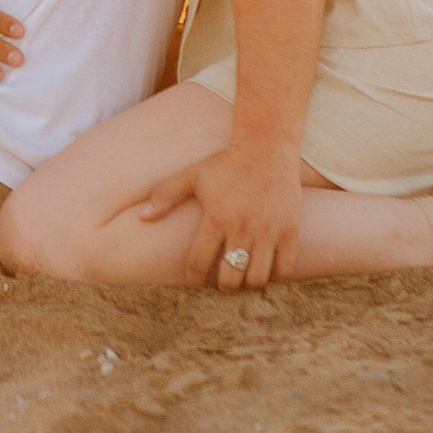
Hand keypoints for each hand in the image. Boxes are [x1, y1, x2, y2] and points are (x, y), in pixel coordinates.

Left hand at [139, 143, 302, 289]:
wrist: (266, 147)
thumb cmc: (226, 163)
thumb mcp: (193, 175)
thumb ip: (166, 195)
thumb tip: (143, 217)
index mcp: (215, 218)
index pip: (198, 263)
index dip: (192, 280)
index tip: (192, 284)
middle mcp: (241, 228)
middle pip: (230, 277)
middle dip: (223, 285)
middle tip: (222, 280)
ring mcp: (268, 231)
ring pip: (256, 278)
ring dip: (247, 283)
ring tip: (243, 277)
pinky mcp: (289, 230)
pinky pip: (284, 269)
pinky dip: (275, 275)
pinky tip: (267, 268)